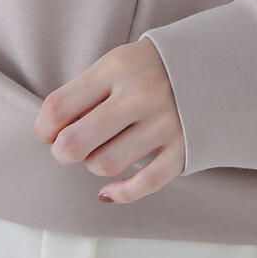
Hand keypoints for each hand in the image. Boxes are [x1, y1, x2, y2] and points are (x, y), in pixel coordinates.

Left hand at [34, 37, 184, 202]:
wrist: (212, 64)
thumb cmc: (147, 69)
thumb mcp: (115, 64)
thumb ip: (85, 93)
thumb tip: (51, 134)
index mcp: (116, 68)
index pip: (60, 106)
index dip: (44, 127)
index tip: (47, 132)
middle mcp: (140, 95)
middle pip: (77, 141)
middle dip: (62, 151)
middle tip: (65, 149)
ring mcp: (164, 124)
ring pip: (106, 164)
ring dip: (93, 165)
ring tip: (99, 152)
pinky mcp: (183, 149)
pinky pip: (145, 183)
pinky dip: (121, 193)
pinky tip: (108, 191)